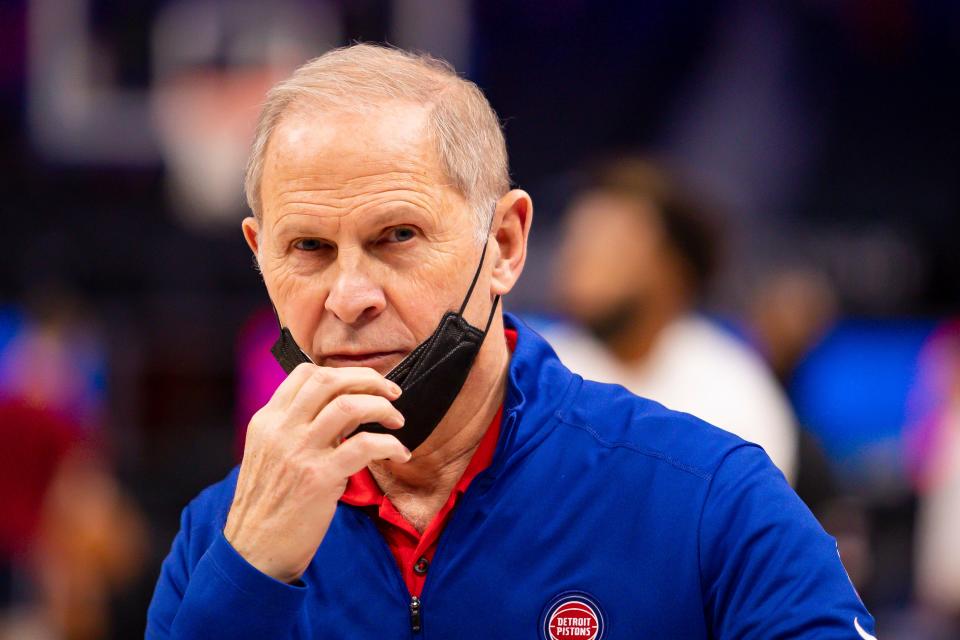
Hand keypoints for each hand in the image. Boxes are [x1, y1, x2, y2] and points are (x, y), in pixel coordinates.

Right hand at [224, 363, 408, 582]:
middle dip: (368, 379)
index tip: (364, 386)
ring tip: (397, 420)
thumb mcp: (271, 456)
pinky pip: (365, 445)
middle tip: (391, 392)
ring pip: (349, 405)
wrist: (253, 551)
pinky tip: (400, 453)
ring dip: (382, 407)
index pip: (306, 374)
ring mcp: (299, 452)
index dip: (342, 373)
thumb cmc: (269, 506)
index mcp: (267, 421)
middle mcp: (281, 430)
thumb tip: (343, 410)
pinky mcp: (320, 478)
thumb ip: (298, 429)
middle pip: (329, 380)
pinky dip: (390, 444)